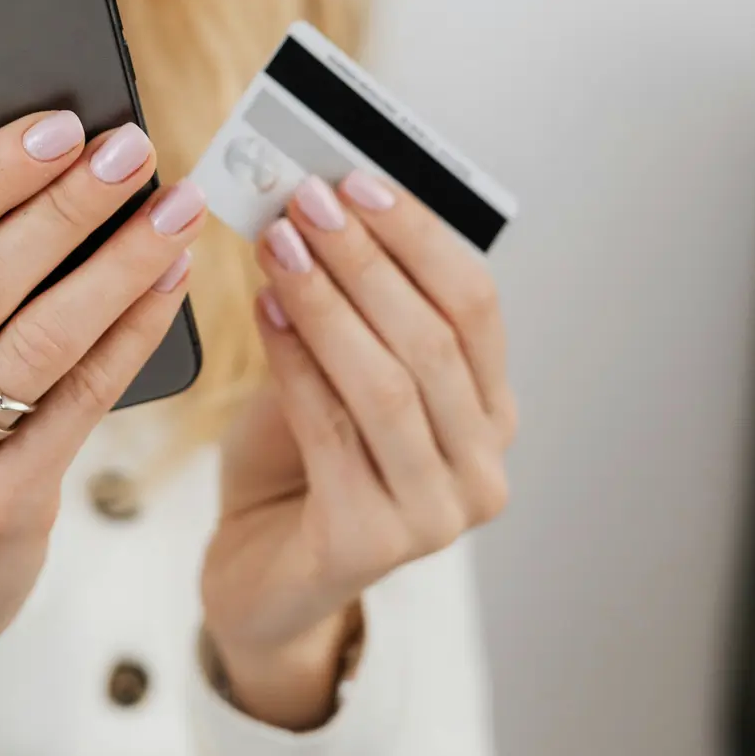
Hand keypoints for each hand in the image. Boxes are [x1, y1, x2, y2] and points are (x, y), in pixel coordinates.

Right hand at [0, 110, 205, 755]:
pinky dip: (133, 331)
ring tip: (174, 208)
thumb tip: (38, 170)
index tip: (57, 123)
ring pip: (38, 342)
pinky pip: (81, 401)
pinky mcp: (2, 509)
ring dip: (117, 264)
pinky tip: (169, 282)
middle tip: (132, 148)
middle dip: (64, 206)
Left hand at [201, 172, 515, 729]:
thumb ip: (350, 309)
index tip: (359, 180)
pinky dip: (295, 362)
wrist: (265, 575)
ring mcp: (435, 514)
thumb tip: (319, 207)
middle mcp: (482, 468)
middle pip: (433, 340)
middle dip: (366, 260)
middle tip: (307, 201)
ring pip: (387, 384)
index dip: (419, 237)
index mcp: (491, 413)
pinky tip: (263, 311)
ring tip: (278, 246)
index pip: (475, 306)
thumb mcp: (340, 373)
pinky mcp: (371, 544)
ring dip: (328, 303)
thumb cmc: (305, 463)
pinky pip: (331, 431)